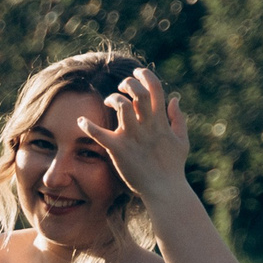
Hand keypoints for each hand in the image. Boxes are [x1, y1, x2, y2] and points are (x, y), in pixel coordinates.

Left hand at [79, 66, 189, 203]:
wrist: (165, 190)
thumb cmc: (173, 168)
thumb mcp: (182, 141)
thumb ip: (178, 119)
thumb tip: (175, 99)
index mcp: (161, 121)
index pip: (155, 88)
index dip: (146, 75)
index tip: (138, 72)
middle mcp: (147, 125)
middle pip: (138, 92)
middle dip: (129, 83)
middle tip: (121, 86)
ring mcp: (132, 136)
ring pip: (121, 106)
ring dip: (113, 98)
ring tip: (109, 102)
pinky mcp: (118, 149)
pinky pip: (100, 134)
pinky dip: (88, 126)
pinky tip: (81, 121)